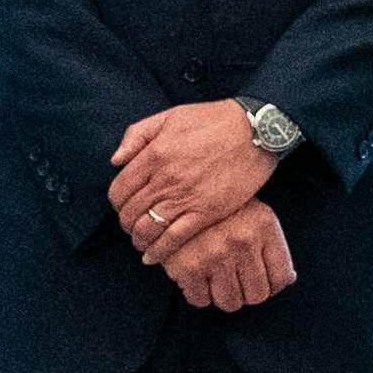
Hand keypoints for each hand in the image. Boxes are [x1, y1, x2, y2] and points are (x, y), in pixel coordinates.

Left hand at [111, 99, 275, 255]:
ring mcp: (186, 197)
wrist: (256, 130)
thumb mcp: (171, 116)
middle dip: (126, 223)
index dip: (117, 203)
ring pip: (148, 229)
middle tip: (133, 226)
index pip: (119, 191)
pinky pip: (174, 239)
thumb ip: (137, 134)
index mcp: (154, 155)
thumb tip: (115, 161)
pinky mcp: (206, 212)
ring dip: (139, 240)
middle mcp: (165, 179)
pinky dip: (159, 252)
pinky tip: (154, 256)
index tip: (125, 206)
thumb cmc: (215, 120)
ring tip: (142, 241)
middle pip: (130, 213)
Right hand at [161, 204, 293, 309]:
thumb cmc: (224, 211)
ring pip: (230, 303)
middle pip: (257, 295)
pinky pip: (200, 300)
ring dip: (225, 296)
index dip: (273, 287)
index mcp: (264, 227)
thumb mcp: (256, 216)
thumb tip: (289, 279)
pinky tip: (199, 277)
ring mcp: (215, 256)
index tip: (264, 283)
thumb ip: (274, 246)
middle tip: (238, 281)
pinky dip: (200, 295)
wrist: (180, 196)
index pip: (281, 278)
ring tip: (219, 279)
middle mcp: (243, 242)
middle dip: (248, 293)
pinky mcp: (188, 267)